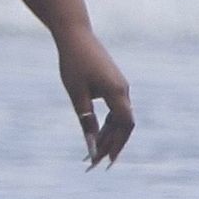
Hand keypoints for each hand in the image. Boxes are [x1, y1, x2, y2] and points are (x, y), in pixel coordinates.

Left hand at [57, 27, 133, 169]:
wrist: (75, 35)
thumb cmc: (73, 63)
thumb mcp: (77, 95)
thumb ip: (86, 120)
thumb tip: (91, 145)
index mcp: (117, 92)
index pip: (125, 125)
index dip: (118, 144)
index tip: (106, 161)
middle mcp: (123, 90)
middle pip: (124, 125)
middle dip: (111, 145)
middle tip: (96, 163)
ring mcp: (120, 86)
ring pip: (119, 118)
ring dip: (109, 135)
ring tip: (94, 153)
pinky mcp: (114, 83)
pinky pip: (115, 109)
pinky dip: (108, 123)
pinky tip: (97, 134)